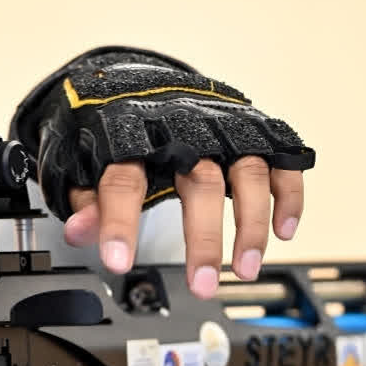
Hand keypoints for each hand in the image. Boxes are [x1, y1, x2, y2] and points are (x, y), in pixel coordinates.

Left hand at [10, 46, 313, 298]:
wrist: (142, 80)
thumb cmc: (114, 128)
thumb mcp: (87, 161)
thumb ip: (87, 198)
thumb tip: (78, 232)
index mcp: (132, 137)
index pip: (123, 182)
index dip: (119, 223)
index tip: (118, 262)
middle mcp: (184, 131)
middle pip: (200, 184)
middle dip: (205, 240)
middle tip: (202, 285)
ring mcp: (225, 132)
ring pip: (247, 175)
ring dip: (251, 227)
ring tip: (245, 269)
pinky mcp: (255, 135)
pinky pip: (281, 165)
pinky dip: (288, 198)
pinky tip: (284, 231)